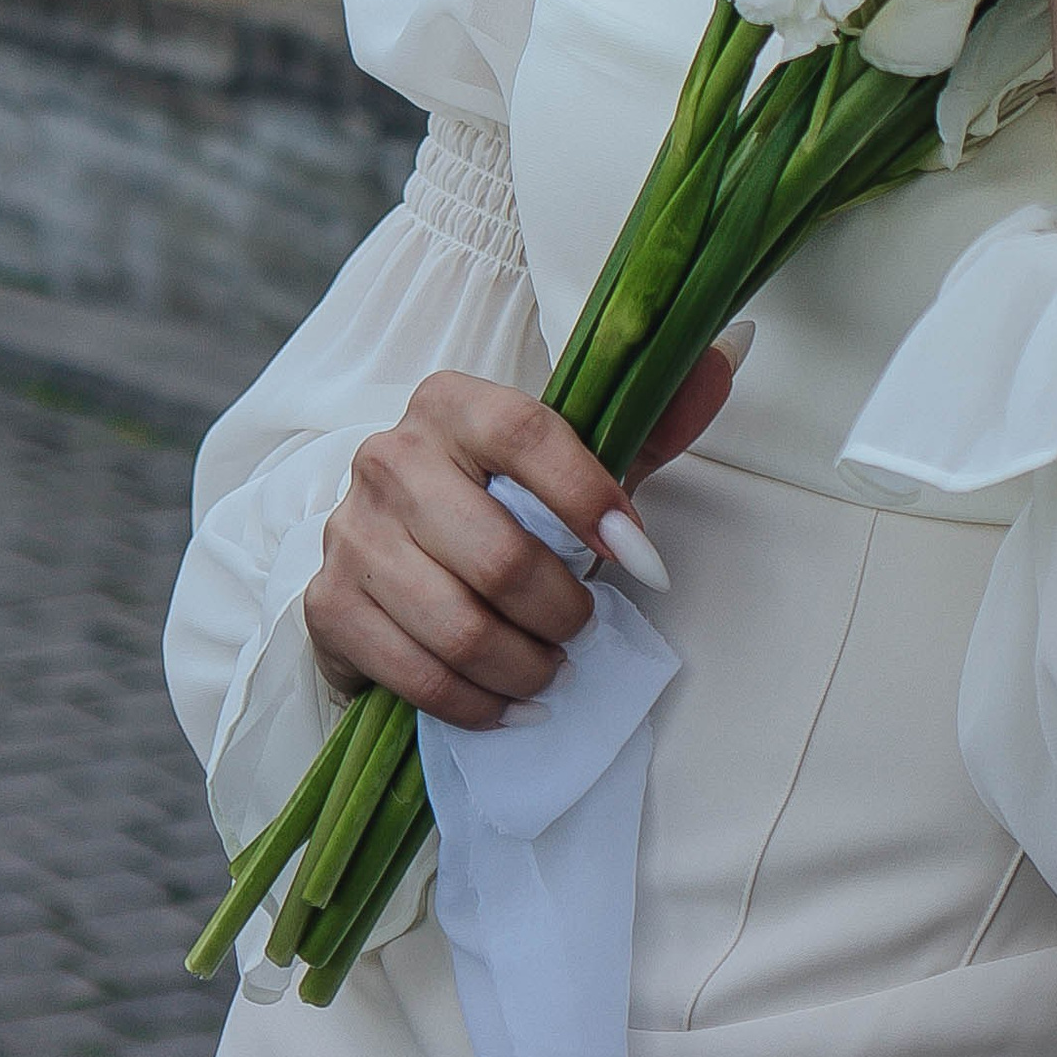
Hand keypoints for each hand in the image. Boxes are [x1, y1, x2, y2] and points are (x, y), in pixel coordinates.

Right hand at [304, 344, 740, 727]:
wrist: (389, 551)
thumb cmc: (498, 503)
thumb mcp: (572, 460)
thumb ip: (650, 417)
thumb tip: (730, 352)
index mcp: (452, 402)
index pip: (529, 436)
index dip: (593, 502)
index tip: (643, 561)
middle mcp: (389, 455)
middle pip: (498, 552)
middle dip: (562, 611)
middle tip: (585, 627)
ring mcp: (350, 532)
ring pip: (459, 624)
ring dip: (526, 665)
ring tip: (552, 669)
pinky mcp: (326, 605)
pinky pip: (416, 674)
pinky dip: (478, 704)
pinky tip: (508, 703)